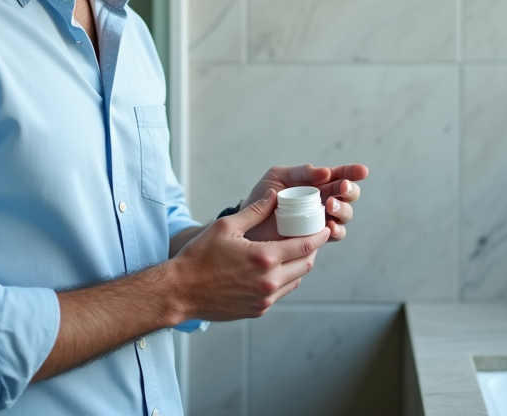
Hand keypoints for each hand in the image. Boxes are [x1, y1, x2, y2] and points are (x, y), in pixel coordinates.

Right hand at [167, 189, 328, 321]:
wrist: (180, 291)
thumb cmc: (199, 256)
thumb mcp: (226, 226)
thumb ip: (255, 211)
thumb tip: (274, 196)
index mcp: (264, 258)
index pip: (305, 246)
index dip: (319, 236)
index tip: (326, 227)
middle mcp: (269, 281)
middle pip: (306, 264)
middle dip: (311, 249)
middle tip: (310, 236)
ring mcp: (265, 299)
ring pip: (296, 280)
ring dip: (299, 265)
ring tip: (294, 251)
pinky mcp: (258, 310)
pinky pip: (281, 293)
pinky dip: (285, 279)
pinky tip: (275, 268)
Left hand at [240, 163, 368, 242]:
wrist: (248, 222)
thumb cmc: (262, 196)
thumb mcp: (278, 177)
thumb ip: (301, 173)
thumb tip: (325, 172)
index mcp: (316, 182)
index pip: (339, 175)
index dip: (352, 172)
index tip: (362, 171)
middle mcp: (323, 200)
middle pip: (348, 196)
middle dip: (349, 191)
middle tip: (342, 189)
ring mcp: (321, 219)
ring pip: (344, 215)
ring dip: (342, 210)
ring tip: (330, 205)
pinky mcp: (316, 237)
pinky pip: (334, 234)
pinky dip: (335, 230)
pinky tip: (329, 227)